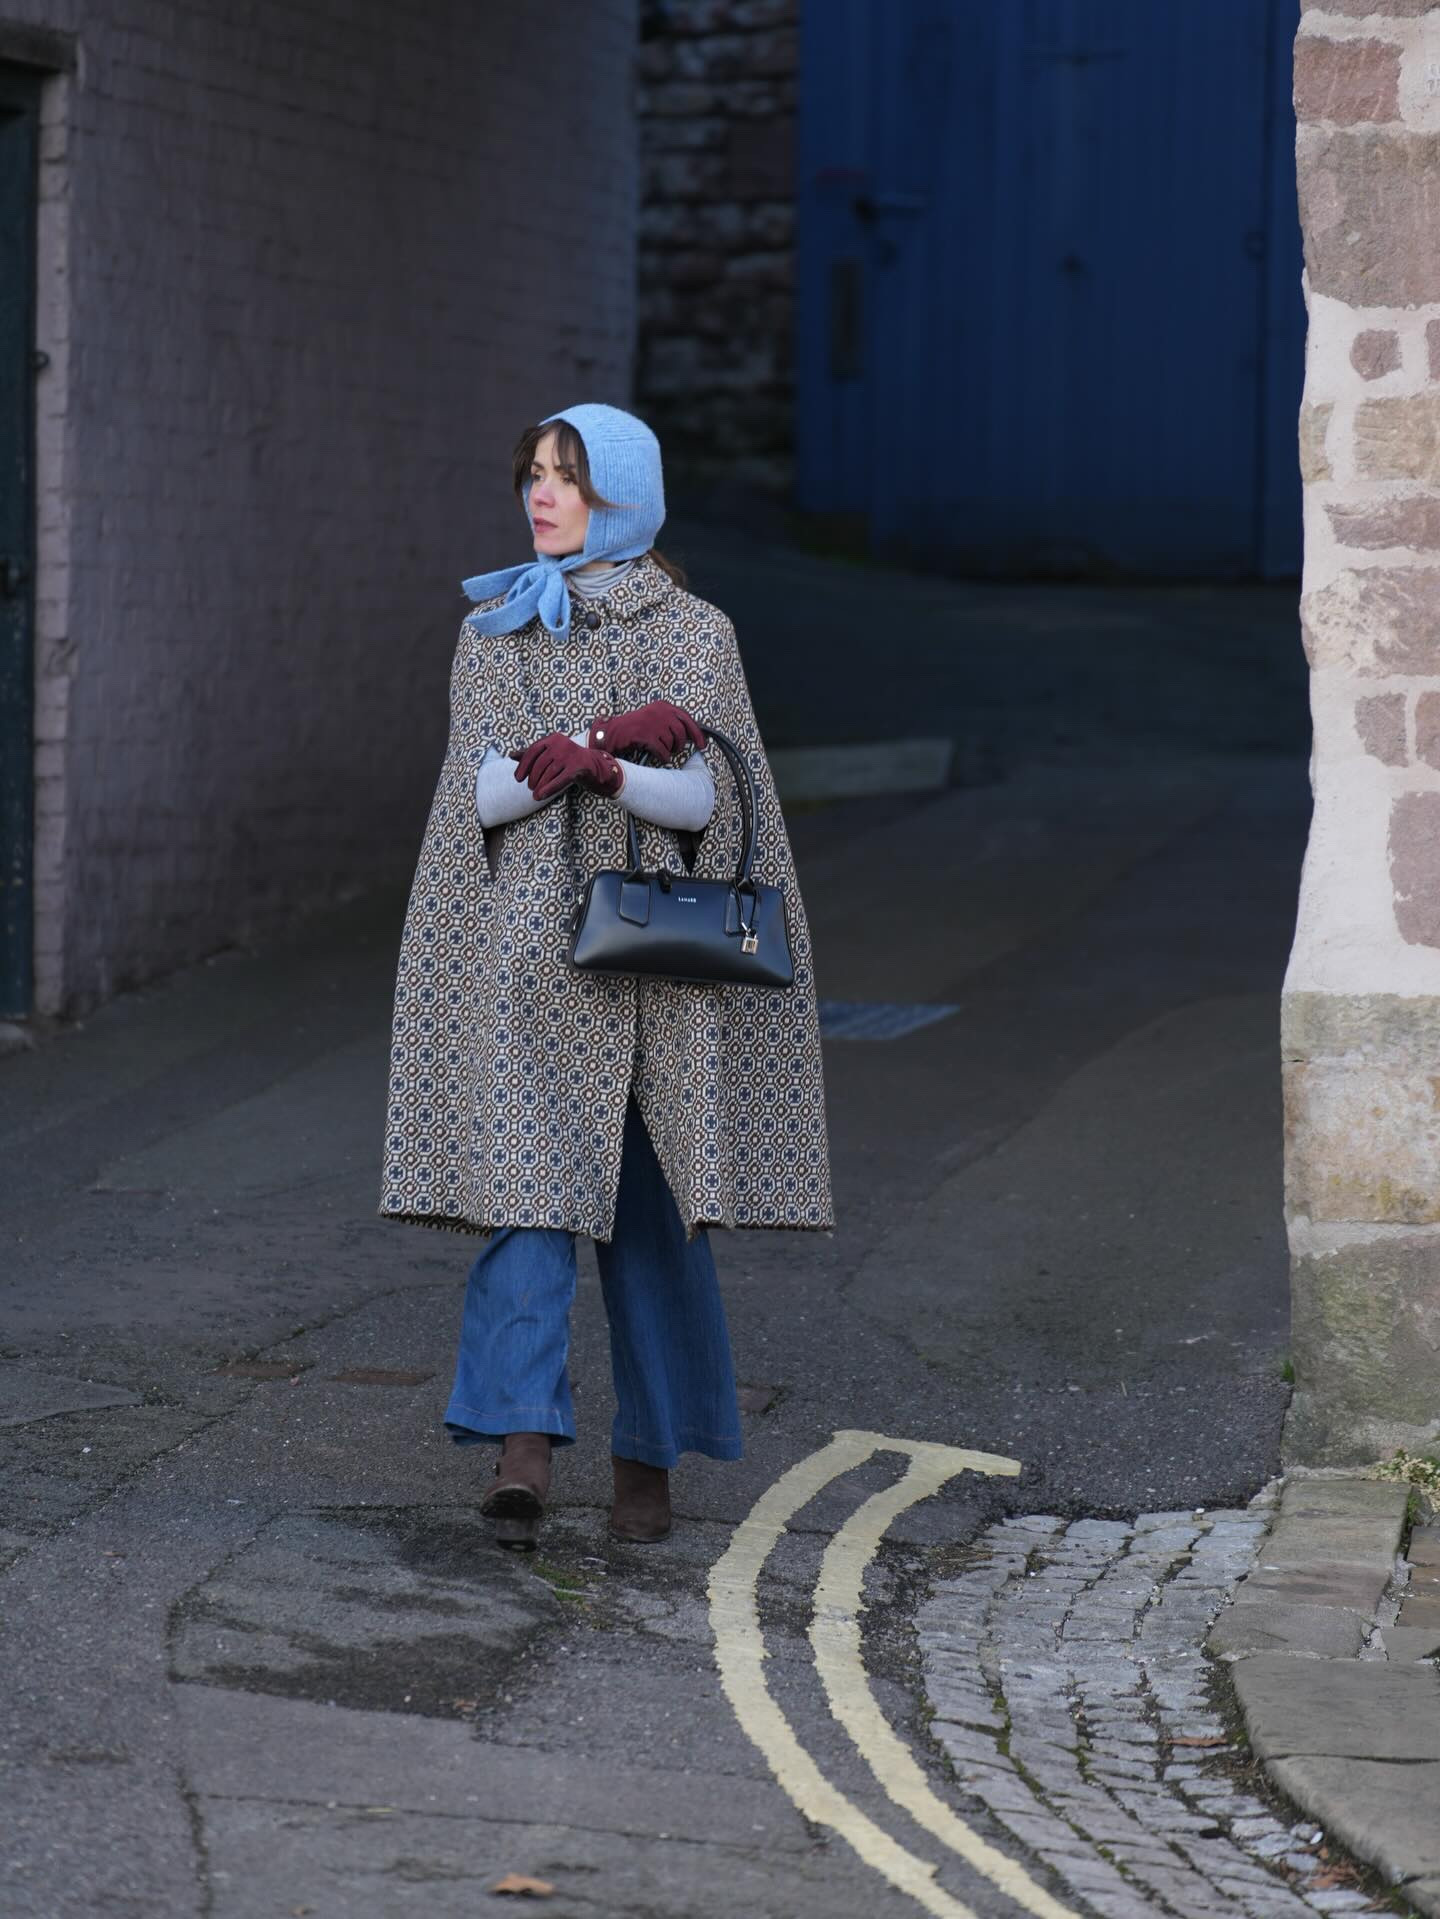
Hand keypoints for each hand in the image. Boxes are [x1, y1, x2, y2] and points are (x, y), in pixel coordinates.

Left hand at [514, 732, 623, 801]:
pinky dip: (549, 788)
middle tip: (530, 788)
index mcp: (552, 738)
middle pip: (540, 763)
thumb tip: (511, 755)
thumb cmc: (568, 761)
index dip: (523, 765)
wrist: (595, 766)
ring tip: (535, 795)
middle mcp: (561, 743)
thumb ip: (532, 754)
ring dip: (539, 786)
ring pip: (549, 773)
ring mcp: (570, 755)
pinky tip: (540, 796)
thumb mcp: (550, 755)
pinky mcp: (579, 767)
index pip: (532, 751)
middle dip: (533, 778)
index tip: (518, 778)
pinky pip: (560, 779)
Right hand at [588, 699, 704, 761]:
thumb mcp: (655, 719)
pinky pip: (662, 751)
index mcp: (663, 706)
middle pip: (681, 732)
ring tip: (660, 750)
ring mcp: (653, 723)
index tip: (702, 745)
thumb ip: (671, 723)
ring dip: (669, 750)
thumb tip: (691, 736)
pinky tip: (659, 757)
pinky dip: (663, 757)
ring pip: (672, 743)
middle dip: (680, 744)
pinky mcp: (646, 735)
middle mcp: (660, 712)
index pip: (687, 718)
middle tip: (675, 750)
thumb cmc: (635, 729)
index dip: (697, 733)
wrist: (612, 733)